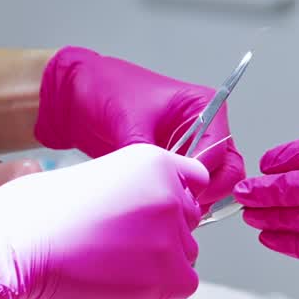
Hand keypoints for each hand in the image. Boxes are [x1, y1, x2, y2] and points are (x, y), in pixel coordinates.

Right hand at [0, 144, 208, 298]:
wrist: (20, 243)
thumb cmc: (42, 208)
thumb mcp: (101, 176)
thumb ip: (135, 187)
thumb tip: (147, 210)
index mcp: (155, 160)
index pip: (194, 180)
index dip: (173, 198)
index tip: (151, 214)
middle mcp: (172, 192)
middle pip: (189, 219)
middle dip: (165, 231)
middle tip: (124, 244)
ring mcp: (172, 234)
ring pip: (187, 253)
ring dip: (162, 261)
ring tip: (117, 263)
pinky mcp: (168, 274)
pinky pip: (185, 283)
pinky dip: (163, 287)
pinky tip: (128, 283)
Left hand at [35, 47, 244, 206]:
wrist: (72, 96)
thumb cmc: (104, 89)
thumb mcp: (129, 120)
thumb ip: (150, 155)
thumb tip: (161, 188)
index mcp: (202, 105)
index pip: (220, 149)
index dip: (205, 176)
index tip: (185, 193)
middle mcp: (202, 127)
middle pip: (226, 169)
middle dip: (209, 192)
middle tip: (183, 206)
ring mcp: (187, 148)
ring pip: (210, 183)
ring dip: (196, 200)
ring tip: (169, 210)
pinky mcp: (170, 165)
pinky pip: (187, 188)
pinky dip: (179, 201)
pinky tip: (159, 209)